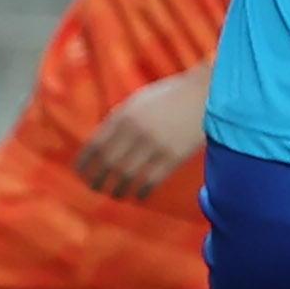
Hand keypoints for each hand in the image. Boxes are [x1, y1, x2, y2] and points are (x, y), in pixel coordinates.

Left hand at [75, 72, 207, 199]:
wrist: (208, 93)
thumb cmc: (173, 95)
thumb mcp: (140, 101)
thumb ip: (121, 119)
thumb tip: (103, 143)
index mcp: (123, 116)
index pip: (94, 146)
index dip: (84, 164)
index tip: (81, 174)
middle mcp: (134, 132)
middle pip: (107, 165)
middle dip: (98, 181)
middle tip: (96, 189)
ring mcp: (154, 145)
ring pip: (127, 176)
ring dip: (118, 190)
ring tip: (117, 195)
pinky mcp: (173, 156)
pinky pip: (151, 180)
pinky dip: (142, 191)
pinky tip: (139, 195)